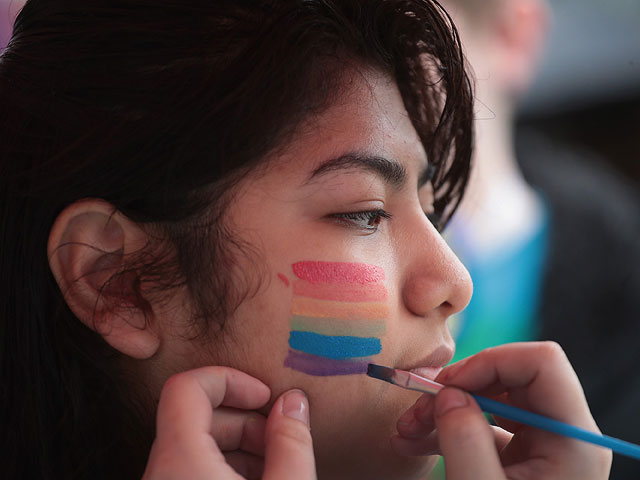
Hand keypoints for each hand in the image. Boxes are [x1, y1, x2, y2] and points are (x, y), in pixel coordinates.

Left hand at [142, 367, 315, 479]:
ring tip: (274, 467)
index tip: (264, 397)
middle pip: (194, 418)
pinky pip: (190, 472)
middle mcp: (160, 475)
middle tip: (280, 441)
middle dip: (244, 420)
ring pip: (193, 448)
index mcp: (179, 463)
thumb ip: (291, 442)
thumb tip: (293, 402)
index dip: (229, 379)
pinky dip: (222, 469)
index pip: (186, 387)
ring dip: (237, 447)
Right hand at [392, 342, 611, 479]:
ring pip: (491, 400)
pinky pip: (483, 426)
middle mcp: (563, 435)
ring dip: (444, 409)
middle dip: (458, 388)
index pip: (541, 362)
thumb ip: (465, 439)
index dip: (492, 362)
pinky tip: (415, 442)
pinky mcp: (521, 458)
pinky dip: (449, 429)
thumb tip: (449, 394)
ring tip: (405, 431)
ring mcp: (542, 447)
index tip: (449, 385)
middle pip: (511, 378)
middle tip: (417, 408)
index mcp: (573, 441)